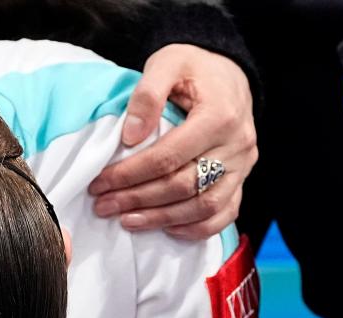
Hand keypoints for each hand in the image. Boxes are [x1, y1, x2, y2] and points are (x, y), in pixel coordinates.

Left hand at [89, 44, 256, 238]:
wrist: (228, 73)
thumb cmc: (193, 69)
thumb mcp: (167, 63)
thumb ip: (148, 93)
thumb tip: (130, 136)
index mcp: (219, 115)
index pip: (168, 157)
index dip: (130, 174)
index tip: (99, 184)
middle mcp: (238, 144)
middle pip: (183, 185)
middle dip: (138, 199)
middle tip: (103, 206)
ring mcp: (243, 165)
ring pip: (204, 205)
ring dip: (162, 218)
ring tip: (126, 220)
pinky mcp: (242, 179)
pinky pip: (225, 213)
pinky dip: (196, 228)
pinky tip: (166, 229)